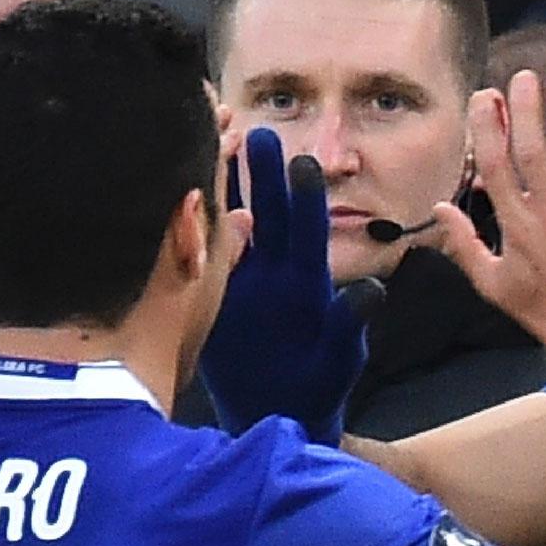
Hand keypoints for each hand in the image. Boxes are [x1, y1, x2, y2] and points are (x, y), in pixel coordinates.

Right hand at [198, 124, 382, 443]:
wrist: (279, 414)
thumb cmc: (320, 385)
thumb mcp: (339, 357)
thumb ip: (350, 325)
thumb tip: (371, 291)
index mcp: (308, 281)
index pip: (307, 230)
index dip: (303, 197)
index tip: (302, 161)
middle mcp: (274, 272)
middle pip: (267, 215)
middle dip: (261, 175)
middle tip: (256, 132)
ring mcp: (240, 281)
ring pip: (230, 226)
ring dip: (223, 188)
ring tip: (213, 144)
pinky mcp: (209, 297)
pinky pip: (197, 258)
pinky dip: (187, 230)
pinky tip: (174, 198)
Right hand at [434, 70, 545, 352]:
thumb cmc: (542, 310)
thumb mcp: (491, 284)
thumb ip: (463, 244)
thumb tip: (439, 209)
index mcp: (516, 227)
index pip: (496, 165)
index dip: (488, 127)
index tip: (486, 97)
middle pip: (533, 150)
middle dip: (526, 109)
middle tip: (524, 78)